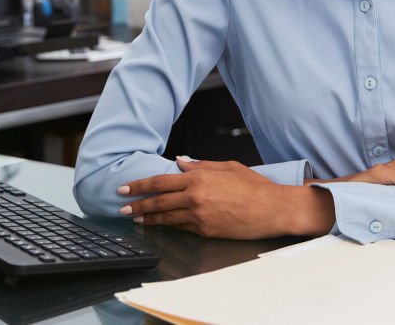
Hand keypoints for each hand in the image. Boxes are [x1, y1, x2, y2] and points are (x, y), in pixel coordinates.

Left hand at [116, 158, 332, 238]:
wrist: (272, 209)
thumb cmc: (254, 186)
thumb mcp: (228, 167)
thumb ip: (200, 165)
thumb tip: (179, 162)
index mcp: (199, 178)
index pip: (160, 182)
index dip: (139, 186)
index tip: (125, 188)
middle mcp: (195, 197)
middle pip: (157, 202)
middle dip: (136, 204)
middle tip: (122, 207)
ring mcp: (199, 216)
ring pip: (165, 218)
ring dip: (147, 219)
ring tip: (135, 218)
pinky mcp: (206, 231)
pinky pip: (181, 228)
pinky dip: (168, 226)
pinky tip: (159, 225)